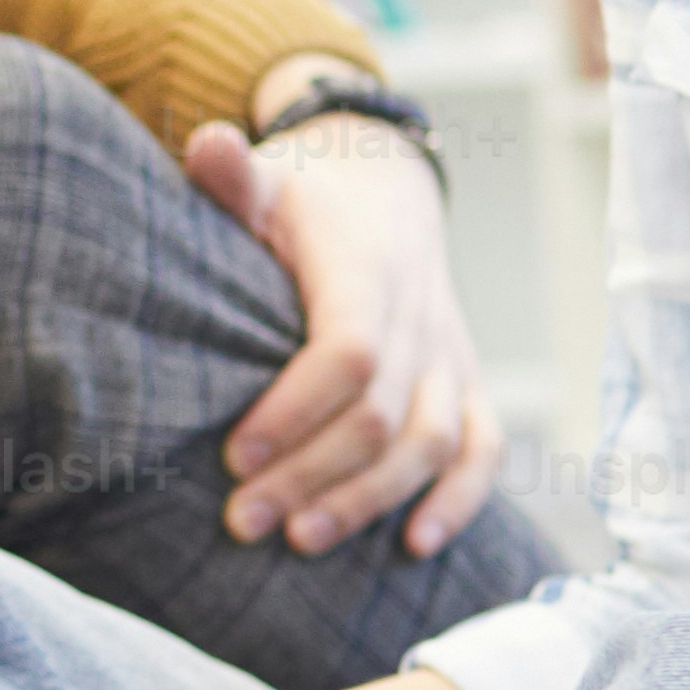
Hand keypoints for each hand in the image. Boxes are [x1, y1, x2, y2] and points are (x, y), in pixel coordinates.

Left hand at [189, 110, 500, 557]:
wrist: (384, 187)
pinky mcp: (467, 382)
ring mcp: (449, 352)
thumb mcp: (269, 180)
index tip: (234, 454)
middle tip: (243, 519)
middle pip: (381, 413)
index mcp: (368, 270)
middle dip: (313, 474)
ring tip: (301, 539)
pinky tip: (415, 546)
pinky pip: (483, 447)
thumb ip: (233, 177)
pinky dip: (459, 499)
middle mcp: (419, 314)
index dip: (296, 410)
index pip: (347, 352)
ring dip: (370, 500)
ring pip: (430, 442)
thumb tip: (206, 143)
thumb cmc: (306, 199)